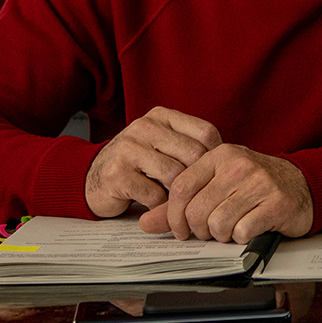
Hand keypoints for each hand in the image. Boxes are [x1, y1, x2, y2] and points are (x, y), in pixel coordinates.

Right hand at [85, 107, 223, 217]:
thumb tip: (229, 164)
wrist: (92, 178)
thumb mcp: (165, 145)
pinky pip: (155, 195)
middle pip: (194, 155)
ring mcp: (129, 149)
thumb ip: (191, 147)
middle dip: (200, 181)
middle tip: (200, 196)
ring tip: (178, 202)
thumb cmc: (138, 165)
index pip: (206, 133)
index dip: (216, 158)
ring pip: (175, 176)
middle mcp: (144, 127)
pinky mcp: (117, 174)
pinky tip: (155, 205)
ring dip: (180, 196)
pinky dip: (160, 206)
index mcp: (162, 116)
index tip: (215, 175)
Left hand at [139, 145, 314, 242]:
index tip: (180, 229)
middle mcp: (238, 164)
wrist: (303, 185)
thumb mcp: (217, 184)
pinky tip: (250, 228)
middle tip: (210, 232)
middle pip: (197, 210)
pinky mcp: (277, 203)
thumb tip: (145, 223)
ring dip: (221, 236)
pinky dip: (242, 237)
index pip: (180, 187)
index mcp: (219, 155)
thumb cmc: (255, 185)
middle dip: (199, 230)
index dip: (172, 215)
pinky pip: (243, 231)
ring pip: (218, 223)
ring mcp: (259, 182)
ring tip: (232, 229)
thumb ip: (181, 204)